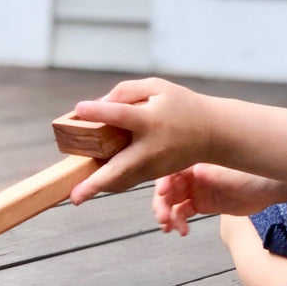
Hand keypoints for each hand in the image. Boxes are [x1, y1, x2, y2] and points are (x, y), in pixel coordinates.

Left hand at [68, 78, 213, 202]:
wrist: (213, 133)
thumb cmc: (182, 105)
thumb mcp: (158, 87)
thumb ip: (127, 91)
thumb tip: (99, 105)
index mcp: (151, 121)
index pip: (121, 115)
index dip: (99, 112)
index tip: (79, 108)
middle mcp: (150, 148)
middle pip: (119, 168)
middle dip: (95, 184)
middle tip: (74, 198)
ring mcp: (152, 167)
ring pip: (121, 181)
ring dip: (98, 187)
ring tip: (77, 194)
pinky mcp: (153, 176)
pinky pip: (127, 180)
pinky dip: (110, 181)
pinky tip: (95, 181)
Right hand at [152, 165, 286, 234]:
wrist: (273, 187)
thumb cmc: (256, 173)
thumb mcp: (235, 174)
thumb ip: (215, 174)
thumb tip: (195, 171)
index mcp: (197, 159)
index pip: (171, 168)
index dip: (162, 180)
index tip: (162, 194)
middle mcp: (193, 173)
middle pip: (168, 187)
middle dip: (161, 203)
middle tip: (164, 219)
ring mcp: (197, 188)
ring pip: (172, 201)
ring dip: (167, 214)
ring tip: (170, 228)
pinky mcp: (203, 203)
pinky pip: (184, 212)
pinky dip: (179, 222)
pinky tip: (182, 231)